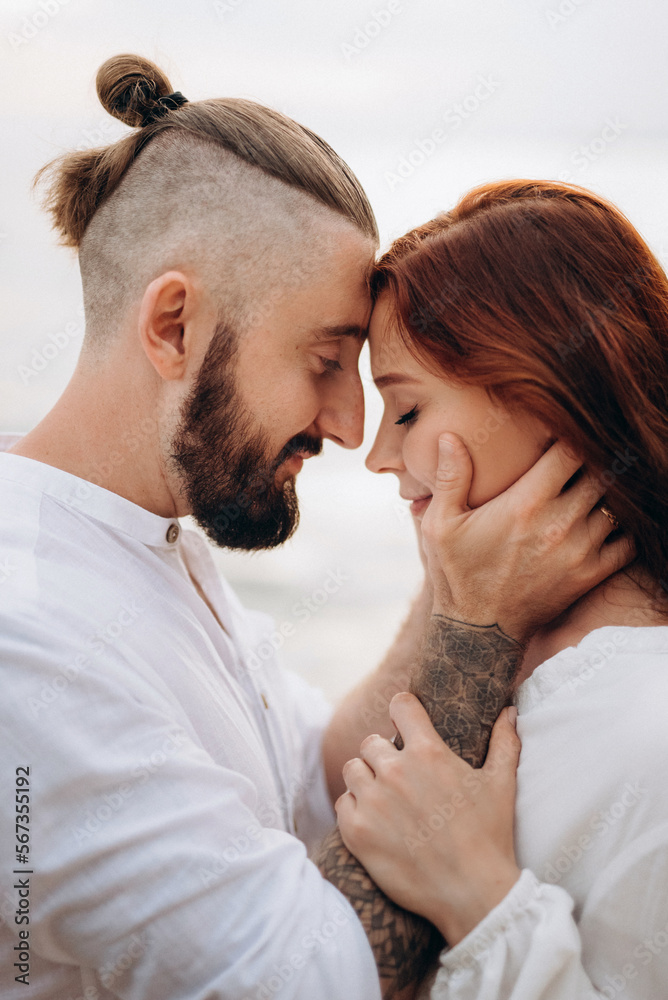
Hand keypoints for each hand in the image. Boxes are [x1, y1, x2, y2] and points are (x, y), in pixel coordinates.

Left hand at [336, 692, 521, 944]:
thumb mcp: (502, 784)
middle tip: (400, 778)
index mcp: (428, 753)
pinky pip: (342, 803)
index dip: (403, 710)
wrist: (472, 894)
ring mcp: (373, 801)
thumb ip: (505, 742)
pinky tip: (374, 822)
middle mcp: (395, 771)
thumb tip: (510, 711)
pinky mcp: (356, 831)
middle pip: (371, 742)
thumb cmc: (489, 837)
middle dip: (383, 755)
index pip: (400, 705)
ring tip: (384, 799)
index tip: (405, 722)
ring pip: (353, 770)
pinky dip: (354, 810)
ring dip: (366, 780)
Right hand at [420, 434, 633, 642]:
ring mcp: (580, 551)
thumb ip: (450, 478)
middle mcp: (559, 524)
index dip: (570, 438)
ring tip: (588, 490)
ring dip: (606, 495)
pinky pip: (628, 542)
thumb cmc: (456, 573)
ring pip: (616, 505)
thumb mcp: (439, 524)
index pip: (571, 452)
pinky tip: (603, 522)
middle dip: (592, 463)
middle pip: (601, 473)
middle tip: (577, 462)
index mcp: (525, 504)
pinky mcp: (590, 574)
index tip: (559, 439)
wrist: (478, 632)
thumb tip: (450, 436)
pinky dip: (622, 528)